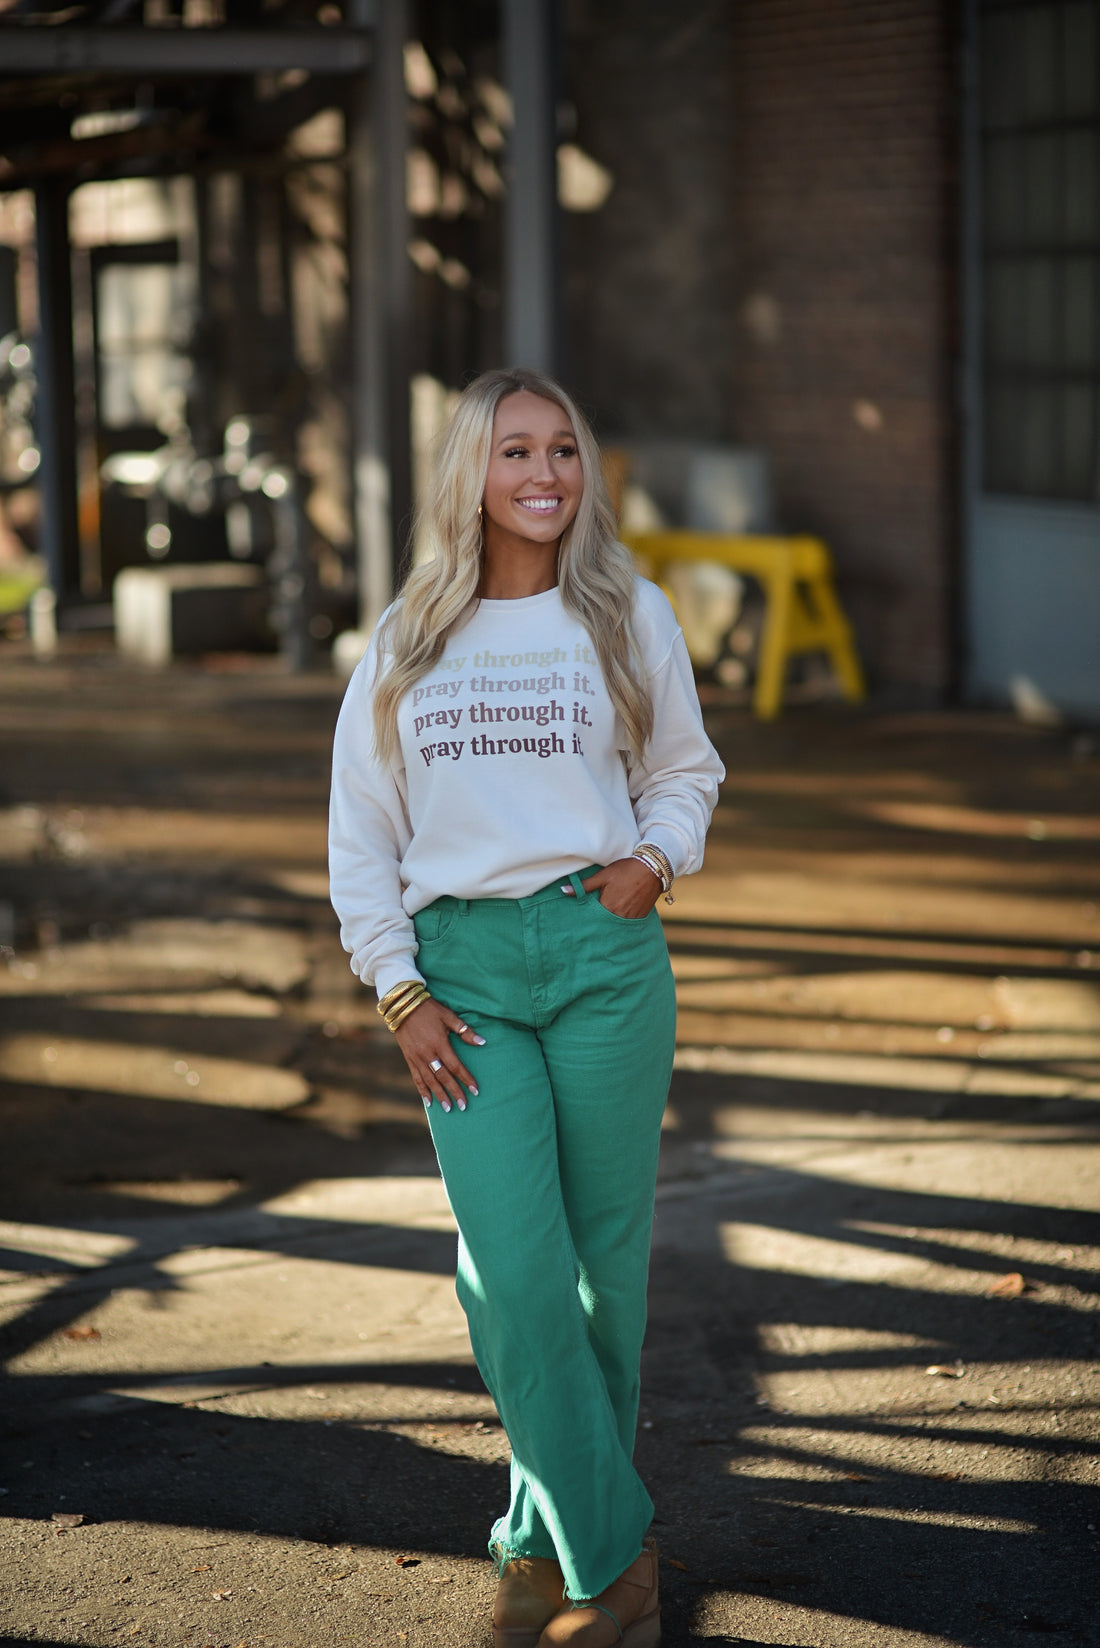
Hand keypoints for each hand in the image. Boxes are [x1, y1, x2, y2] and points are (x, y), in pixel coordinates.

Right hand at [394, 995, 483, 1111]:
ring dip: (439, 1095)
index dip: (466, 1079)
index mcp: (439, 1043)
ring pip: (429, 1081)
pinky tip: (429, 1101)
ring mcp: (416, 1057)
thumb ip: (465, 1031)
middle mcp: (427, 1054)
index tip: (475, 1090)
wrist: (402, 1005)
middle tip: (464, 1106)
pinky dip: (422, 1090)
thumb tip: (482, 1042)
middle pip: (443, 1077)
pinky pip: (416, 1077)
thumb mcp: (448, 1016)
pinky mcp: (408, 1058)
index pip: (456, 1066)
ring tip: (448, 1108)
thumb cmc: (429, 1009)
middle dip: (454, 1092)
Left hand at [565, 857, 662, 918]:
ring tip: (603, 927)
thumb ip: (584, 886)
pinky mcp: (641, 917)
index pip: (592, 919)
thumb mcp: (603, 876)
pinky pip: (628, 924)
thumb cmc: (626, 870)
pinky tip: (618, 920)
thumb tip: (564, 891)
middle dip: (598, 925)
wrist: (653, 868)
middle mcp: (619, 915)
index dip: (587, 920)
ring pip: (616, 926)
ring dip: (610, 925)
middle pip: (605, 925)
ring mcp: (631, 917)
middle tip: (589, 931)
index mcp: (608, 906)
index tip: (579, 925)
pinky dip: (622, 923)